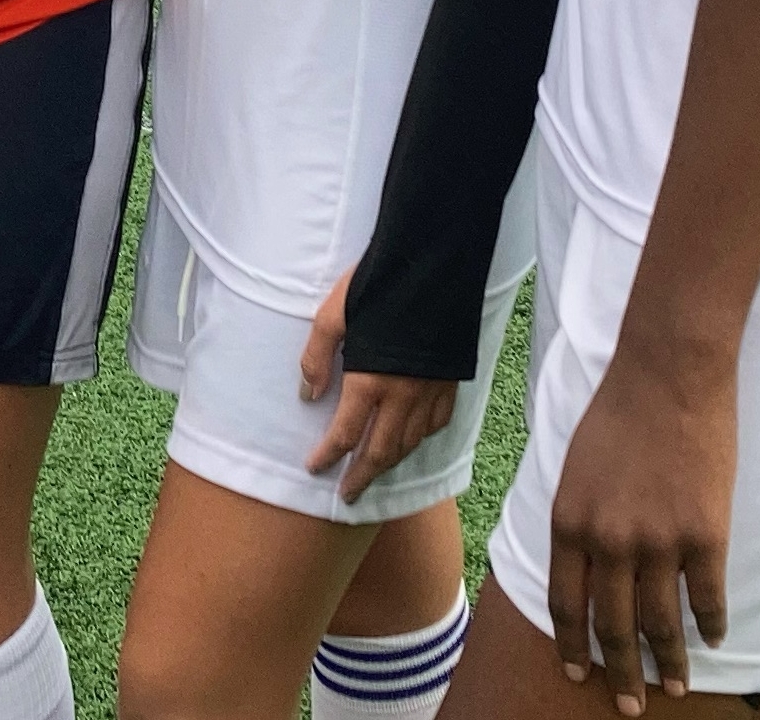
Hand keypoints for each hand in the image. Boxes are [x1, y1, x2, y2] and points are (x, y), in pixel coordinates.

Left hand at [298, 269, 460, 503]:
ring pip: (411, 442)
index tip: (315, 469)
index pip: (346, 434)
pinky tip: (413, 439)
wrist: (434, 264)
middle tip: (348, 495)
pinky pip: (437, 422)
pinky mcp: (450, 380)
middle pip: (381, 451)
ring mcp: (431, 390)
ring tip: (375, 472)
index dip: (328, 456)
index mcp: (370, 380)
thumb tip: (309, 395)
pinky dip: (422, 438)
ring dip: (391, 463)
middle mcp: (403, 395)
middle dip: (362, 477)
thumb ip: (317, 356)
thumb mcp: (332, 313)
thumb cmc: (377, 283)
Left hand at [546, 341, 734, 713]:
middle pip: (614, 627)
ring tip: (676, 686)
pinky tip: (716, 640)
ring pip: (662, 624)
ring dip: (670, 663)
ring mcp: (659, 542)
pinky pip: (708, 597)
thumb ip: (579, 519)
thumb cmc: (618, 412)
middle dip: (621, 674)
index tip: (580, 673)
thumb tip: (586, 565)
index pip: (567, 604)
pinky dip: (712, 625)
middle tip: (630, 707)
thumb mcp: (575, 467)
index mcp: (570, 523)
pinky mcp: (705, 534)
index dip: (573, 646)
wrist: (667, 374)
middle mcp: (610, 542)